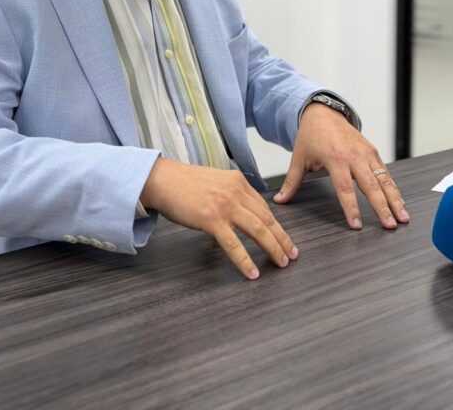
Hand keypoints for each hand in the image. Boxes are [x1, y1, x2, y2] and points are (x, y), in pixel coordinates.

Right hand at [140, 158, 297, 279]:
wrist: (161, 179)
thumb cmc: (182, 182)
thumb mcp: (214, 181)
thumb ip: (230, 193)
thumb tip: (241, 212)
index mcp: (238, 181)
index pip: (264, 207)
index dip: (276, 225)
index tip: (283, 237)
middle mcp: (235, 192)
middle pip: (267, 219)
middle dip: (282, 238)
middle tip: (291, 254)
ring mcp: (225, 206)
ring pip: (257, 230)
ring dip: (272, 249)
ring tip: (280, 263)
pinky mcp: (211, 219)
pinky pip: (234, 244)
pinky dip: (245, 260)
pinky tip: (252, 272)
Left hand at [273, 103, 409, 229]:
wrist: (323, 113)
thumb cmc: (310, 136)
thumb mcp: (298, 158)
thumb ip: (291, 181)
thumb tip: (279, 201)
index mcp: (334, 158)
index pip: (345, 188)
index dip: (351, 208)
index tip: (357, 225)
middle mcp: (354, 156)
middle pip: (370, 186)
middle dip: (382, 207)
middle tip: (390, 225)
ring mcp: (366, 153)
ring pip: (384, 179)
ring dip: (395, 199)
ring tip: (403, 218)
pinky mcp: (373, 152)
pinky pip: (386, 172)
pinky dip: (394, 188)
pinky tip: (400, 203)